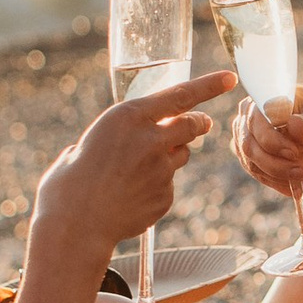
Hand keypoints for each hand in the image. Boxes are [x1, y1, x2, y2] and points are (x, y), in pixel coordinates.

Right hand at [32, 72, 229, 259]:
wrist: (75, 223)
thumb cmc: (72, 180)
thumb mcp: (90, 140)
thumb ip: (117, 135)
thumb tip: (128, 138)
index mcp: (128, 117)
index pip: (180, 94)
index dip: (209, 85)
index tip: (230, 78)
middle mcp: (151, 139)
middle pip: (192, 124)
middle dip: (199, 122)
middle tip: (201, 122)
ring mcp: (162, 170)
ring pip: (181, 156)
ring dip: (170, 156)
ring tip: (137, 170)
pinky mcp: (166, 196)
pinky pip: (168, 186)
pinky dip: (155, 188)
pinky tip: (130, 197)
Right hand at [231, 85, 302, 198]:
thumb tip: (293, 125)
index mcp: (266, 97)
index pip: (256, 119)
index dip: (271, 139)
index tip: (294, 153)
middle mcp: (250, 117)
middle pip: (250, 146)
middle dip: (278, 164)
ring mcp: (249, 139)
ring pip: (255, 164)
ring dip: (283, 176)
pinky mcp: (253, 159)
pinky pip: (261, 176)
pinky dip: (282, 184)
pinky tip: (302, 188)